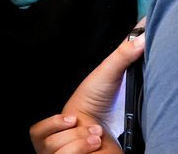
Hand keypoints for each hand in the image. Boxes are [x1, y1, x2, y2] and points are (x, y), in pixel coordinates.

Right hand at [31, 23, 145, 153]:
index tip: (72, 118)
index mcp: (56, 126)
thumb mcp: (111, 75)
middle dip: (71, 135)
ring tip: (97, 136)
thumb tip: (141, 35)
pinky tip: (96, 147)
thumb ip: (123, 53)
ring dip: (81, 142)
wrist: (120, 133)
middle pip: (46, 144)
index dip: (51, 124)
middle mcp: (56, 144)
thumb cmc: (108, 105)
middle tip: (91, 127)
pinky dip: (82, 152)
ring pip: (57, 151)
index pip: (36, 131)